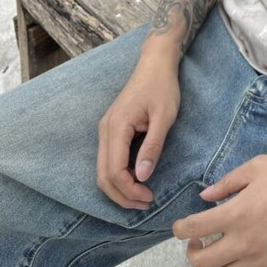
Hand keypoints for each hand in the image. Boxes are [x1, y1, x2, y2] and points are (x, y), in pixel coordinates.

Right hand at [96, 38, 180, 208]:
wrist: (155, 62)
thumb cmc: (162, 86)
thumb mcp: (164, 116)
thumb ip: (152, 146)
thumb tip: (142, 177)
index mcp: (117, 127)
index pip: (114, 171)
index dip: (129, 191)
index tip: (149, 198)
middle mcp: (105, 130)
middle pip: (102, 176)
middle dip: (121, 196)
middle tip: (145, 204)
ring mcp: (106, 129)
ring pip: (102, 170)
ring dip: (118, 188)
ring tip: (141, 197)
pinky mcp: (111, 129)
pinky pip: (108, 160)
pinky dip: (118, 176)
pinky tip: (135, 180)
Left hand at [173, 155, 266, 266]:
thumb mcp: (256, 167)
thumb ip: (227, 182)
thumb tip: (204, 196)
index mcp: (236, 213)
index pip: (193, 229)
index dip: (179, 229)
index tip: (180, 227)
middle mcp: (243, 242)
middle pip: (201, 263)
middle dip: (191, 252)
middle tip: (197, 242)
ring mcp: (258, 261)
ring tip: (218, 254)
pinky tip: (236, 266)